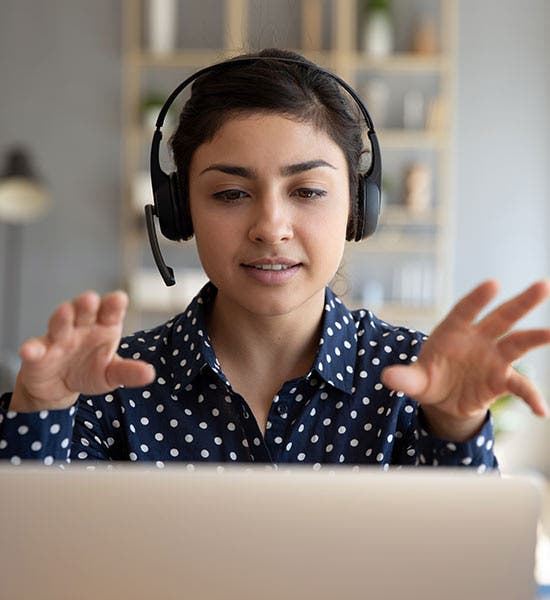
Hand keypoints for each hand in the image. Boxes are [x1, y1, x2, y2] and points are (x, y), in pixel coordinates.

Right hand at [10, 291, 155, 412]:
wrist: (60, 387)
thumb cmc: (90, 371)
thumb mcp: (112, 374)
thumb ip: (129, 372)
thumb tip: (150, 374)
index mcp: (104, 327)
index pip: (111, 312)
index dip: (114, 304)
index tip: (119, 299)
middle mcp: (82, 327)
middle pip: (85, 311)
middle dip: (87, 304)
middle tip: (91, 299)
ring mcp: (59, 338)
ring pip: (60, 323)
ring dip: (62, 317)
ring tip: (65, 311)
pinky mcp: (38, 354)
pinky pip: (34, 349)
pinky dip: (32, 349)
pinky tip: (30, 350)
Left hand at [381, 280, 549, 440]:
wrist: (442, 399)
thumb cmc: (428, 379)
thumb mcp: (414, 380)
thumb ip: (405, 378)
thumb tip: (388, 378)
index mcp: (453, 331)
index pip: (465, 310)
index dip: (477, 298)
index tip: (493, 284)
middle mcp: (478, 339)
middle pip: (501, 317)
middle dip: (521, 302)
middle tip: (543, 285)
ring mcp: (493, 358)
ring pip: (517, 344)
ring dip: (535, 337)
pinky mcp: (501, 380)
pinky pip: (520, 387)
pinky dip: (531, 397)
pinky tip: (541, 411)